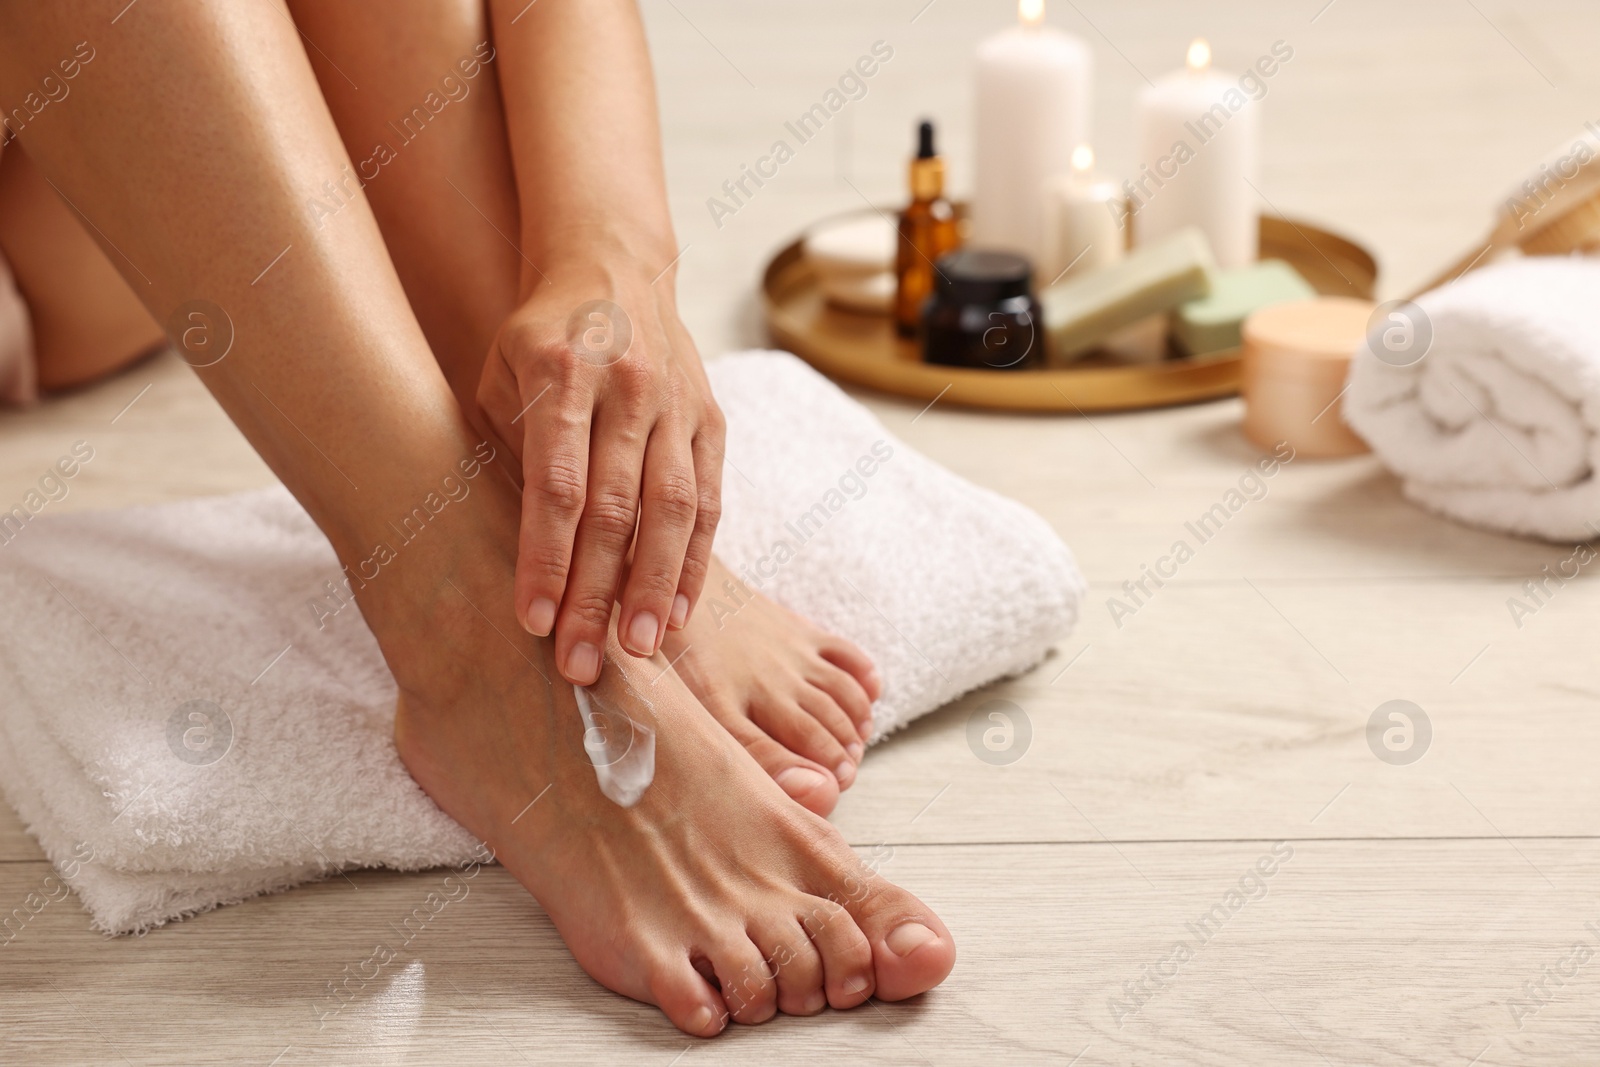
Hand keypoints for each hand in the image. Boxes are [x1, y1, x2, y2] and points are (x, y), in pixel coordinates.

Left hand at [476, 262, 723, 685]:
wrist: (612, 266)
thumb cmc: (536, 336)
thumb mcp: (497, 376)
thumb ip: (506, 454)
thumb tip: (500, 556)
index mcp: (562, 372)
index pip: (557, 484)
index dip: (546, 558)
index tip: (531, 622)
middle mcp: (628, 386)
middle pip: (617, 509)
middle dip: (598, 593)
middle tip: (581, 665)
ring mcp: (678, 404)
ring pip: (673, 510)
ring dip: (655, 587)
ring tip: (640, 651)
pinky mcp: (710, 420)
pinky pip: (708, 502)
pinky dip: (695, 561)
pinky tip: (679, 614)